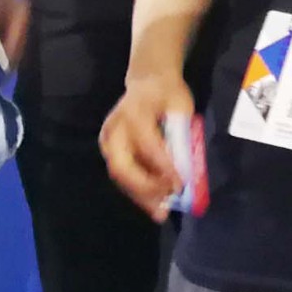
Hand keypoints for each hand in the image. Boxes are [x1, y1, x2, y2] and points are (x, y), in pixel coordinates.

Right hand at [101, 70, 193, 223]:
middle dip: (145, 189)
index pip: (148, 146)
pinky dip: (137, 190)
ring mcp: (107, 140)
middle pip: (123, 167)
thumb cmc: (167, 92)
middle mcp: (115, 128)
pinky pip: (121, 174)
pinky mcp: (108, 149)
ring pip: (119, 175)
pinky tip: (153, 202)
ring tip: (161, 211)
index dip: (164, 168)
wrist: (147, 80)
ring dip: (140, 196)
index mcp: (134, 113)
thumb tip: (184, 168)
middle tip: (166, 204)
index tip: (180, 184)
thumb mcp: (181, 106)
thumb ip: (180, 134)